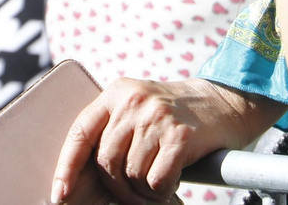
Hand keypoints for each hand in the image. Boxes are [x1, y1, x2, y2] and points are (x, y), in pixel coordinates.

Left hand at [51, 78, 279, 204]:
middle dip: (118, 188)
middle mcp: (135, 101)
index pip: (80, 132)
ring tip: (158, 182)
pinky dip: (162, 191)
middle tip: (135, 194)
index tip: (60, 194)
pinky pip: (156, 182)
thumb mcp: (141, 108)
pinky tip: (173, 180)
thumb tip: (84, 176)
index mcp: (119, 93)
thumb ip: (114, 129)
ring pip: (132, 175)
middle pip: (107, 162)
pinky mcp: (180, 137)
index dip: (66, 167)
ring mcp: (158, 117)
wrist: (227, 101)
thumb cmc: (177, 115)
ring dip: (143, 192)